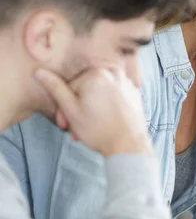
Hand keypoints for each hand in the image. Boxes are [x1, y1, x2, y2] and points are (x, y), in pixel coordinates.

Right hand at [35, 67, 152, 156]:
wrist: (129, 146)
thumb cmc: (100, 131)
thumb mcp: (71, 110)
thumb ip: (55, 89)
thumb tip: (39, 72)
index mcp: (96, 73)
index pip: (70, 87)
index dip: (64, 107)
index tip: (64, 123)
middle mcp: (113, 72)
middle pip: (86, 89)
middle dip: (77, 110)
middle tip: (75, 129)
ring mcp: (126, 82)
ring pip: (99, 93)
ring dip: (90, 109)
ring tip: (88, 129)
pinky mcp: (134, 93)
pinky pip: (113, 96)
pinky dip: (106, 107)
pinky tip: (103, 122)